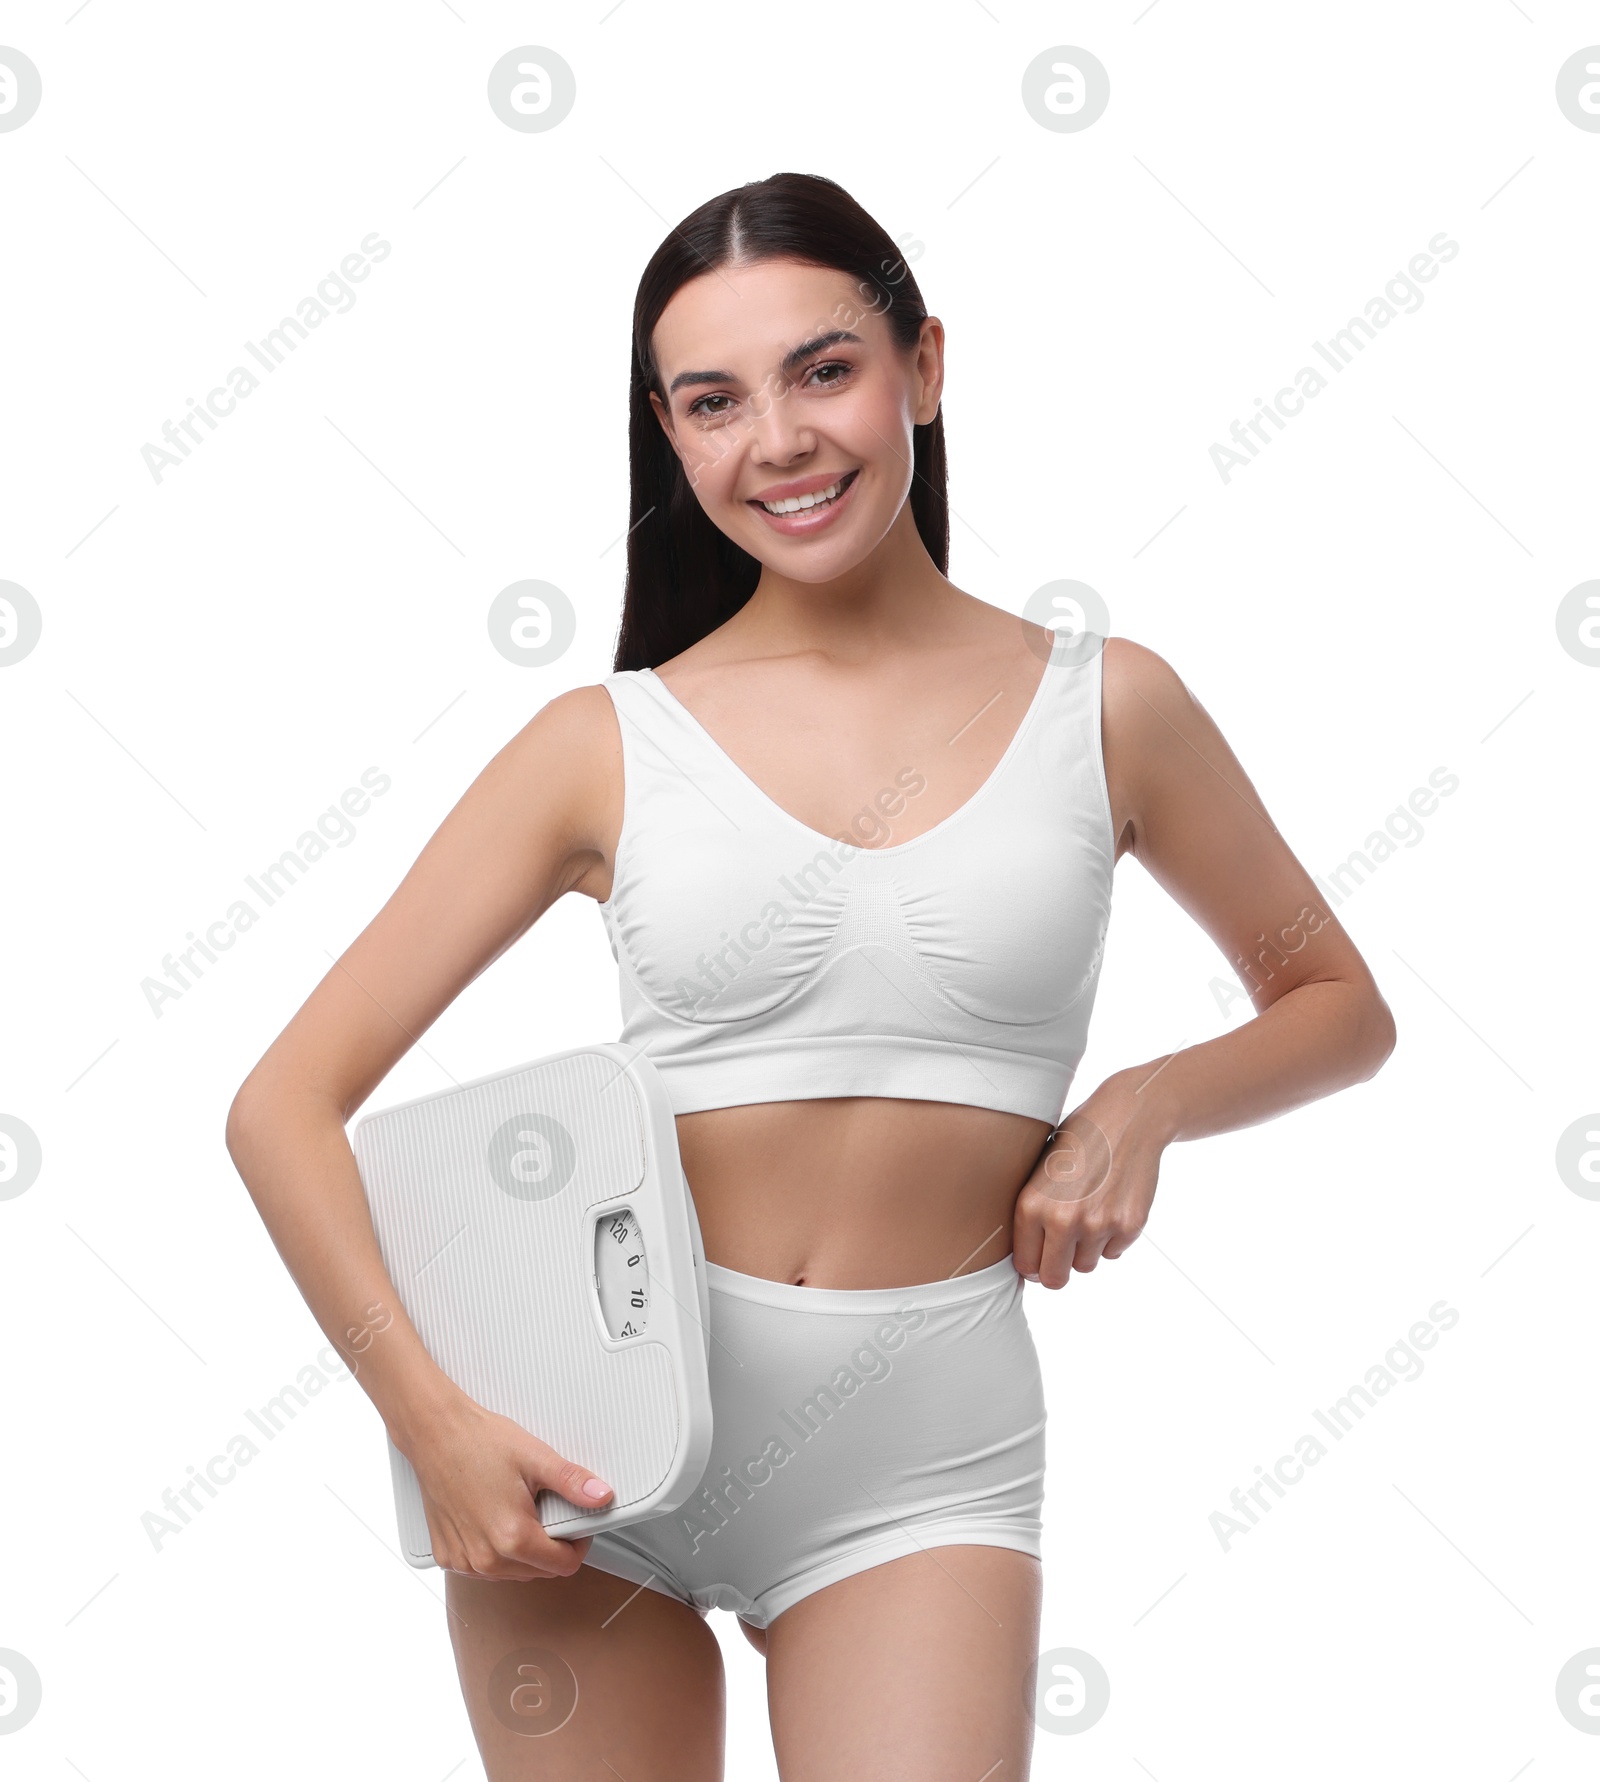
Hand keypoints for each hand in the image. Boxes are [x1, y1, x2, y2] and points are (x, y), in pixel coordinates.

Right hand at [397, 1386, 615, 1578]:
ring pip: (512, 1572)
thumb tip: (602, 1497)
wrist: (435, 1434)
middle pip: (539, 1571)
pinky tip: (492, 1519)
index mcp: (512, 1537)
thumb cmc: (479, 1442)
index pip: (564, 1565)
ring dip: (523, 1551)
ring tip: (517, 1511)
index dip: (578, 1544)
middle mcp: (485, 1559)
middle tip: (545, 1509)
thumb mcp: (535, 1458)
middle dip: (551, 1546)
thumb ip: (572, 1483)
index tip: (575, 1523)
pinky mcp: (447, 1557)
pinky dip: (495, 1551)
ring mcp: (463, 1561)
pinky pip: (484, 1567)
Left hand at [1012, 1068, 1168, 1288]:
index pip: (1026, 1265)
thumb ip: (1032, 1214)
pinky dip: (1113, 1238)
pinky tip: (1112, 1204)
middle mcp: (1063, 1220)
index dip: (1034, 1266)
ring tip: (1090, 1213)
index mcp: (1032, 1206)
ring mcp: (1098, 1224)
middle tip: (1063, 1255)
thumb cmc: (1077, 1142)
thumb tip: (1028, 1264)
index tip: (1040, 1258)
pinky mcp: (1129, 1225)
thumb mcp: (1039, 1171)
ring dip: (1087, 1250)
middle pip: (1056, 1278)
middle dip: (1057, 1271)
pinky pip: (1114, 1252)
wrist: (1127, 1118)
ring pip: (1087, 1266)